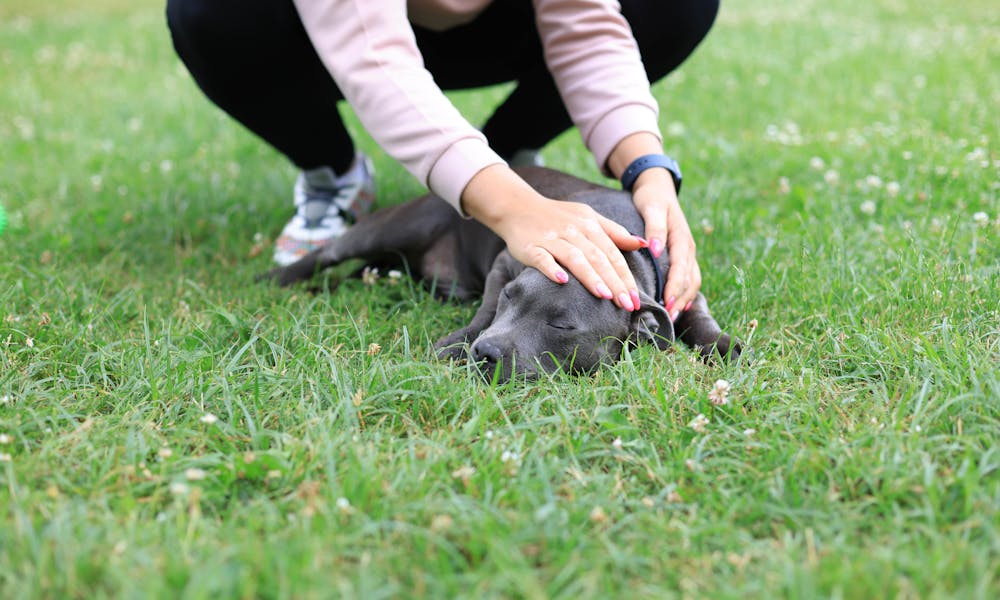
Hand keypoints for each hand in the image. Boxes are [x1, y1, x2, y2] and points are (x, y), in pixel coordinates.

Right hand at [461, 165, 644, 311]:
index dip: (626, 276)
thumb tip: (642, 244)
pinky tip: (562, 281)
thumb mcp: (588, 217)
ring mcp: (552, 238)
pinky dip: (552, 269)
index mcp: (590, 224)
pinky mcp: (531, 246)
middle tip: (627, 305)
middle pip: (598, 258)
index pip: (612, 253)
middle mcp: (573, 231)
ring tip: (605, 296)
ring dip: (590, 277)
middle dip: (614, 282)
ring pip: (575, 258)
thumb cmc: (557, 217)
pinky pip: (543, 258)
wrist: (518, 207)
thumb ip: (614, 231)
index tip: (636, 298)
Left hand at [607, 132, 701, 319]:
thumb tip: (656, 250)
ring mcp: (687, 252)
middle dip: (680, 299)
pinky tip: (679, 305)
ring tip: (673, 316)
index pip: (681, 267)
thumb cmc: (652, 198)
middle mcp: (688, 247)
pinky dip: (686, 292)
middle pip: (689, 279)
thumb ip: (655, 228)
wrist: (658, 188)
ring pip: (692, 280)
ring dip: (684, 299)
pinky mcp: (683, 255)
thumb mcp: (652, 207)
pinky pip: (689, 277)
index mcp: (681, 238)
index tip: (667, 302)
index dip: (676, 286)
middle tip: (669, 317)